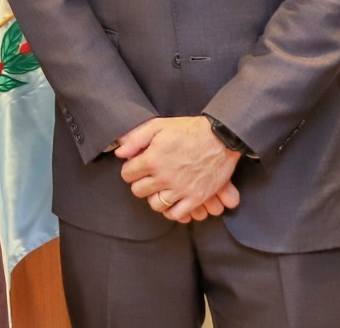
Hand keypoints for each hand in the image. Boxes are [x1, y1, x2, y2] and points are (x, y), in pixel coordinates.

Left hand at [115, 116, 239, 223]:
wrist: (220, 137)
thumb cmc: (188, 130)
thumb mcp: (157, 126)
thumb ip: (135, 138)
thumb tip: (119, 152)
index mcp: (152, 160)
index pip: (127, 174)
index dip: (129, 170)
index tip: (136, 167)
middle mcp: (164, 177)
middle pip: (139, 191)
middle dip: (139, 183)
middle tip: (147, 177)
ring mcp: (181, 189)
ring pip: (155, 204)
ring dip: (154, 197)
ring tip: (159, 189)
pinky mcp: (197, 197)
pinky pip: (176, 214)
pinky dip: (171, 211)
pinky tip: (171, 201)